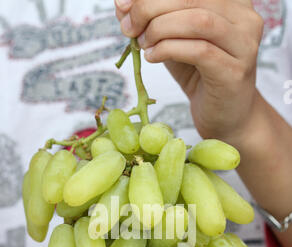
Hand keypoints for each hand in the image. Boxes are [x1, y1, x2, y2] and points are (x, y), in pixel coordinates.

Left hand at [115, 0, 263, 142]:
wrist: (225, 115)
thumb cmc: (199, 74)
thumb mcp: (173, 40)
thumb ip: (152, 20)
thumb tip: (122, 5)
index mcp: (231, 1)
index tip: (123, 6)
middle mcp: (245, 16)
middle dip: (150, 8)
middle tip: (129, 27)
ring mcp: (244, 44)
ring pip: (197, 21)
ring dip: (160, 29)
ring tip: (143, 44)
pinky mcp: (235, 71)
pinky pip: (199, 51)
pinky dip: (169, 50)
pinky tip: (152, 57)